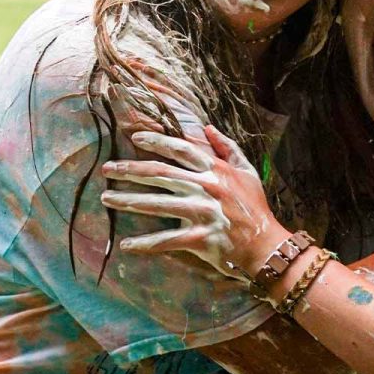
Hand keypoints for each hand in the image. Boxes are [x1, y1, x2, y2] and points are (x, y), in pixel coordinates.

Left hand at [101, 127, 287, 277]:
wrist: (266, 244)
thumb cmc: (255, 207)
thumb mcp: (248, 172)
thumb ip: (228, 147)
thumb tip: (207, 127)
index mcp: (216, 170)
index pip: (181, 149)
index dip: (157, 141)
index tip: (134, 138)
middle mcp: (207, 187)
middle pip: (161, 173)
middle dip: (131, 170)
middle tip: (107, 169)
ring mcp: (203, 212)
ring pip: (158, 204)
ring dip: (129, 201)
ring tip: (107, 199)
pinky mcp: (201, 237)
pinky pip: (167, 240)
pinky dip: (146, 244)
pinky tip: (126, 245)